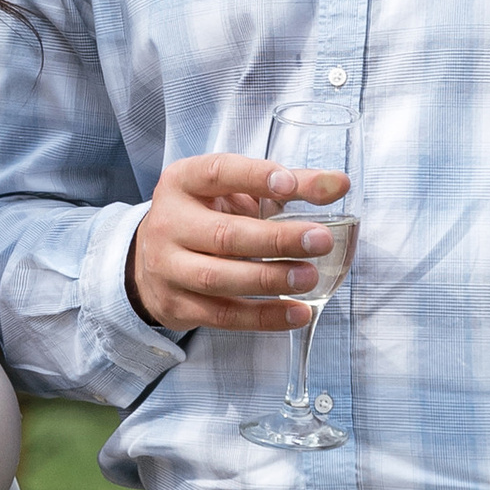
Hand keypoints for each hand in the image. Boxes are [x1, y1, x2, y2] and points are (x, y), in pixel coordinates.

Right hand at [127, 148, 348, 335]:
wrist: (152, 258)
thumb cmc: (207, 216)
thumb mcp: (237, 191)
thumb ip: (289, 184)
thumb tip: (337, 184)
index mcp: (183, 182)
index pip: (218, 173)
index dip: (254, 178)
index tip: (290, 185)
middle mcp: (169, 223)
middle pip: (224, 234)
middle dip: (276, 239)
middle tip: (320, 240)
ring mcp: (167, 267)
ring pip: (219, 278)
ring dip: (269, 280)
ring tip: (309, 277)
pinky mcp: (176, 304)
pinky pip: (223, 315)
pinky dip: (264, 317)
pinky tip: (297, 312)